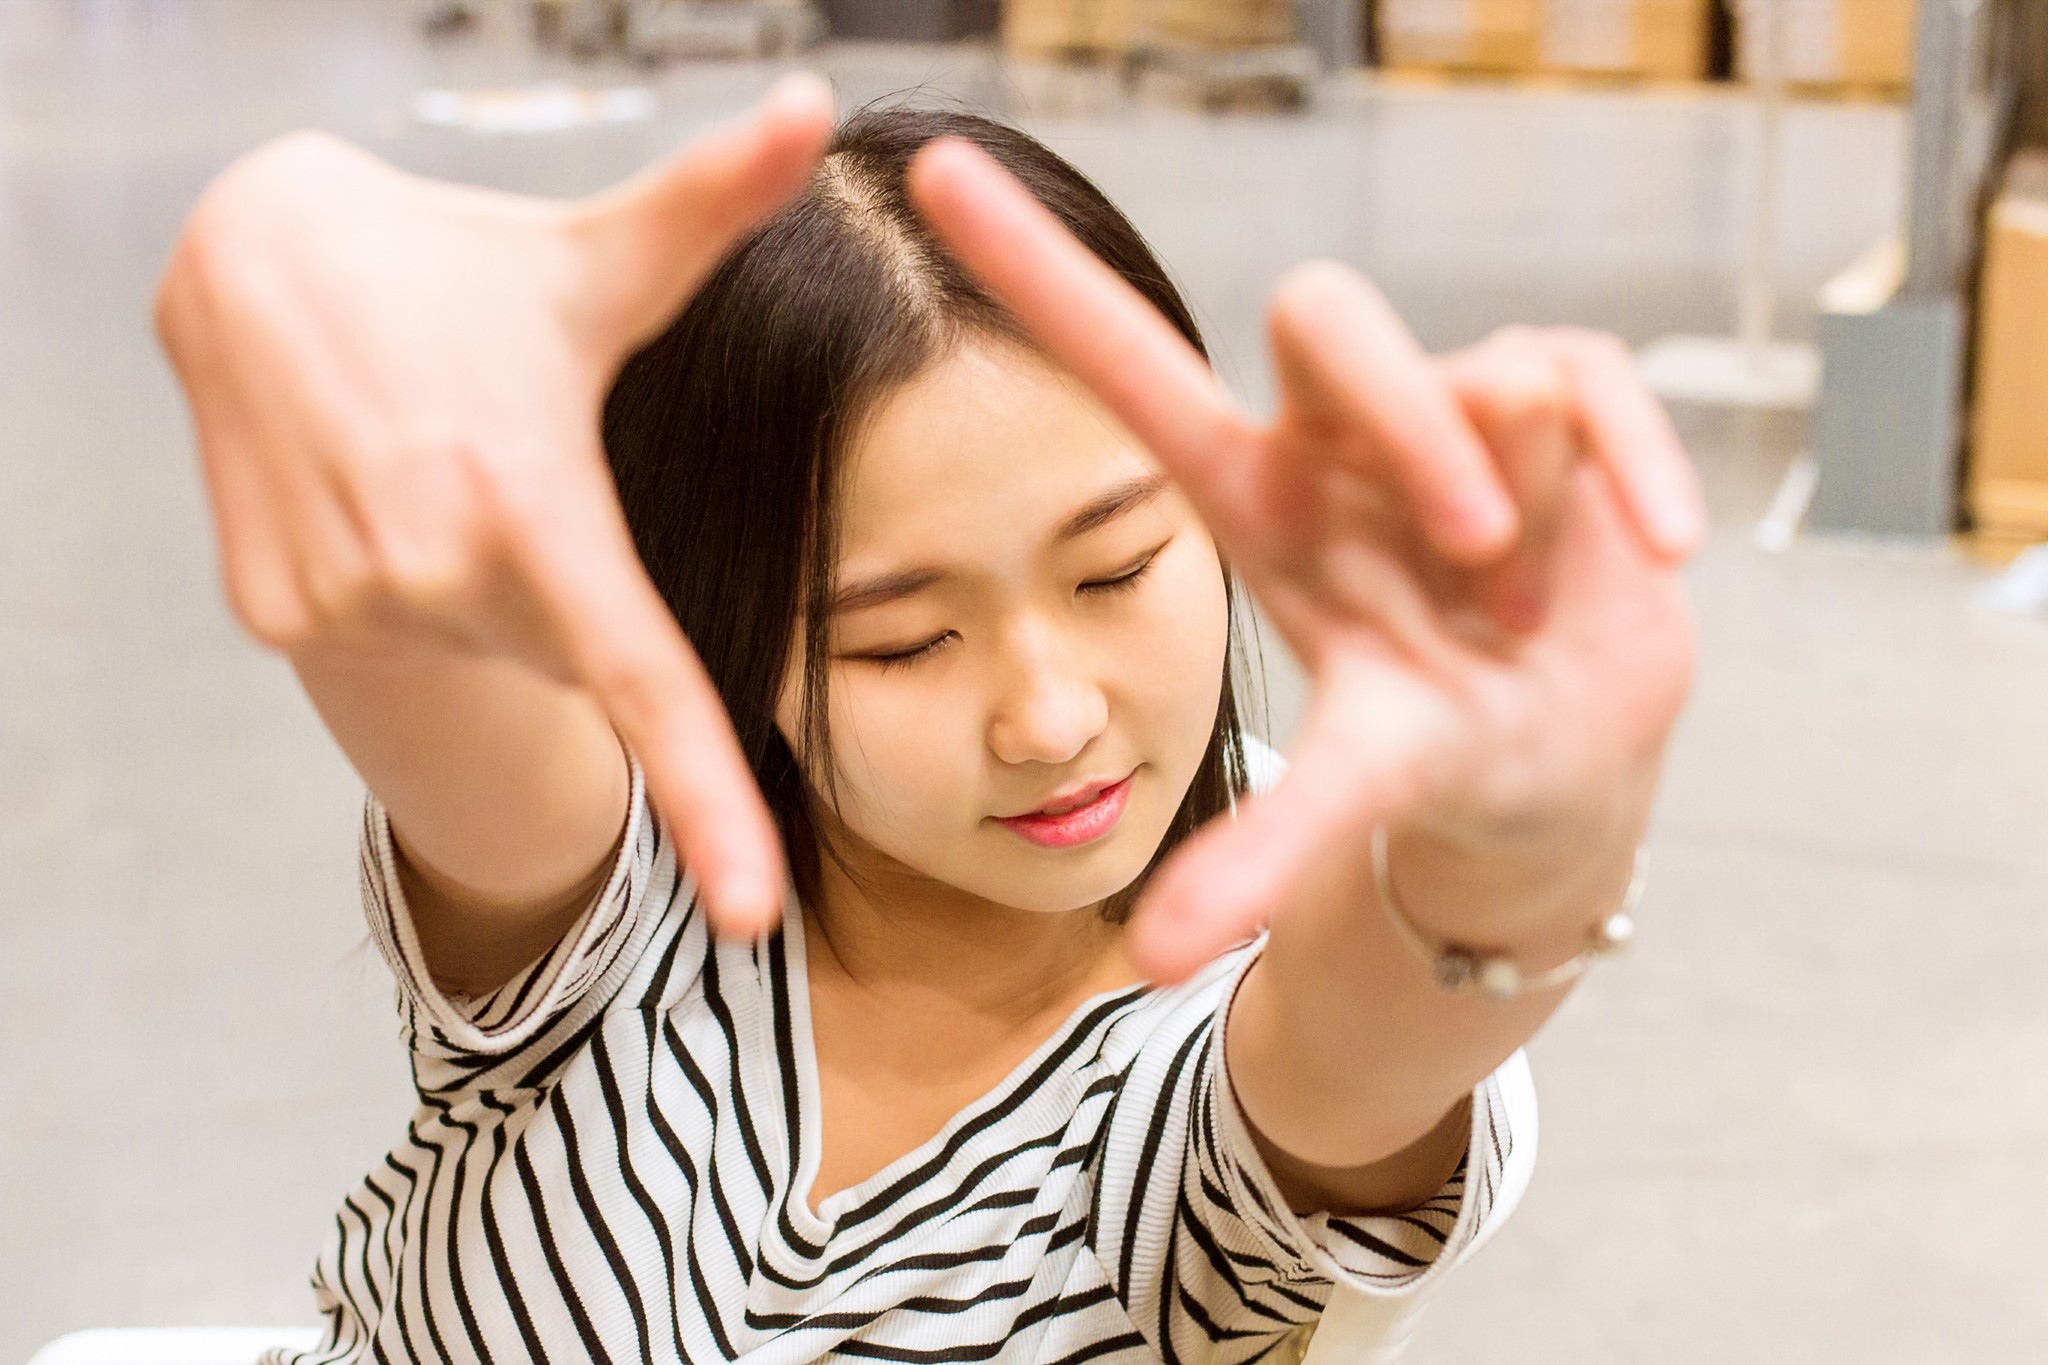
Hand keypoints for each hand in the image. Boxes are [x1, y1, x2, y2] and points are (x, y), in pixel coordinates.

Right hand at [155, 75, 835, 935]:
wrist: (255, 265)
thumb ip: (715, 204)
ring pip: (480, 639)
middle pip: (563, 647)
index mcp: (537, 506)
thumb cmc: (466, 271)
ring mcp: (341, 602)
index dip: (707, 800)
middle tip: (514, 455)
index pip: (644, 680)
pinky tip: (387, 483)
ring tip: (445, 455)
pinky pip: (395, 629)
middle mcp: (433, 573)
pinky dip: (416, 579)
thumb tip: (821, 108)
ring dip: (492, 574)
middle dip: (566, 577)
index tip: (755, 911)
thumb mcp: (594, 257)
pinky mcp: (277, 614)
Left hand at [908, 140, 1702, 980]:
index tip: (932, 173)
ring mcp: (1453, 413)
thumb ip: (1259, 858)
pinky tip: (1655, 547)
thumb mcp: (1344, 795)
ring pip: (1490, 368)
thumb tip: (1149, 958)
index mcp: (1254, 499)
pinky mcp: (1568, 413)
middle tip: (1477, 561)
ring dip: (1529, 499)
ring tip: (1532, 611)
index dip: (1036, 273)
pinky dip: (1636, 463)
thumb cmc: (1423, 746)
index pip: (1131, 362)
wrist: (1558, 750)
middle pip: (1331, 315)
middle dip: (1412, 425)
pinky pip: (1595, 378)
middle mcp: (1340, 434)